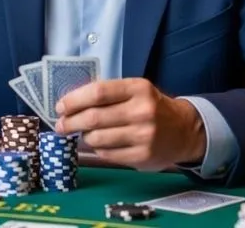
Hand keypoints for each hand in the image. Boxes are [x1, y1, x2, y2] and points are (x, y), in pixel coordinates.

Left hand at [54, 78, 205, 170]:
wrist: (184, 130)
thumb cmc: (151, 107)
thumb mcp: (135, 91)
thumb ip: (108, 94)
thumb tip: (70, 103)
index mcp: (138, 88)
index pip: (98, 92)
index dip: (74, 99)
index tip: (60, 106)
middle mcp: (142, 111)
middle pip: (94, 117)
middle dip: (70, 122)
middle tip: (60, 125)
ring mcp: (143, 136)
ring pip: (97, 138)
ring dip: (84, 137)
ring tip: (83, 133)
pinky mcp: (142, 157)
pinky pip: (107, 154)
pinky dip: (97, 149)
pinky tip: (99, 144)